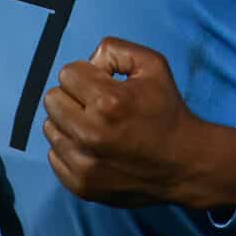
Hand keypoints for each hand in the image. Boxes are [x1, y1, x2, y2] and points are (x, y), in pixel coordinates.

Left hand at [41, 38, 235, 212]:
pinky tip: (93, 148)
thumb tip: (88, 62)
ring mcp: (85, 164)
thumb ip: (114, 50)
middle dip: (73, 97)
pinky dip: (69, 149)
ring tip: (96, 127)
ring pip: (50, 128)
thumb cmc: (168, 112)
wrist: (185, 164)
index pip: (67, 74)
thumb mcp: (153, 64)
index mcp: (109, 101)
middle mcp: (92, 134)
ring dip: (69, 123)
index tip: (104, 85)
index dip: (87, 75)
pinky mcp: (81, 186)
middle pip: (52, 100)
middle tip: (96, 106)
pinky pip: (54, 156)